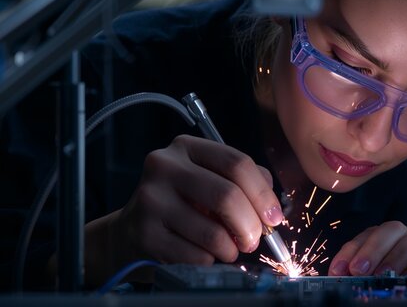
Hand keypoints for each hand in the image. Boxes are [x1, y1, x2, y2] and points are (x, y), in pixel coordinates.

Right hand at [85, 134, 282, 284]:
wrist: (131, 231)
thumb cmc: (182, 204)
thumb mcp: (210, 181)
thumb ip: (244, 182)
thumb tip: (271, 207)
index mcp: (186, 147)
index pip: (237, 163)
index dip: (263, 194)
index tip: (274, 217)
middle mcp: (164, 166)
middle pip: (228, 195)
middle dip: (251, 225)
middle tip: (254, 240)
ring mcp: (150, 199)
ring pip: (214, 232)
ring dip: (231, 248)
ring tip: (227, 248)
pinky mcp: (144, 233)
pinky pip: (196, 255)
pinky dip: (209, 260)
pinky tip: (201, 254)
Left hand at [327, 221, 406, 289]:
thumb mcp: (379, 286)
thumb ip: (363, 279)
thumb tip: (338, 276)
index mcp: (395, 245)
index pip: (373, 235)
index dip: (354, 249)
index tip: (339, 270)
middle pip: (399, 232)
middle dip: (378, 250)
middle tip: (362, 273)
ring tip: (403, 279)